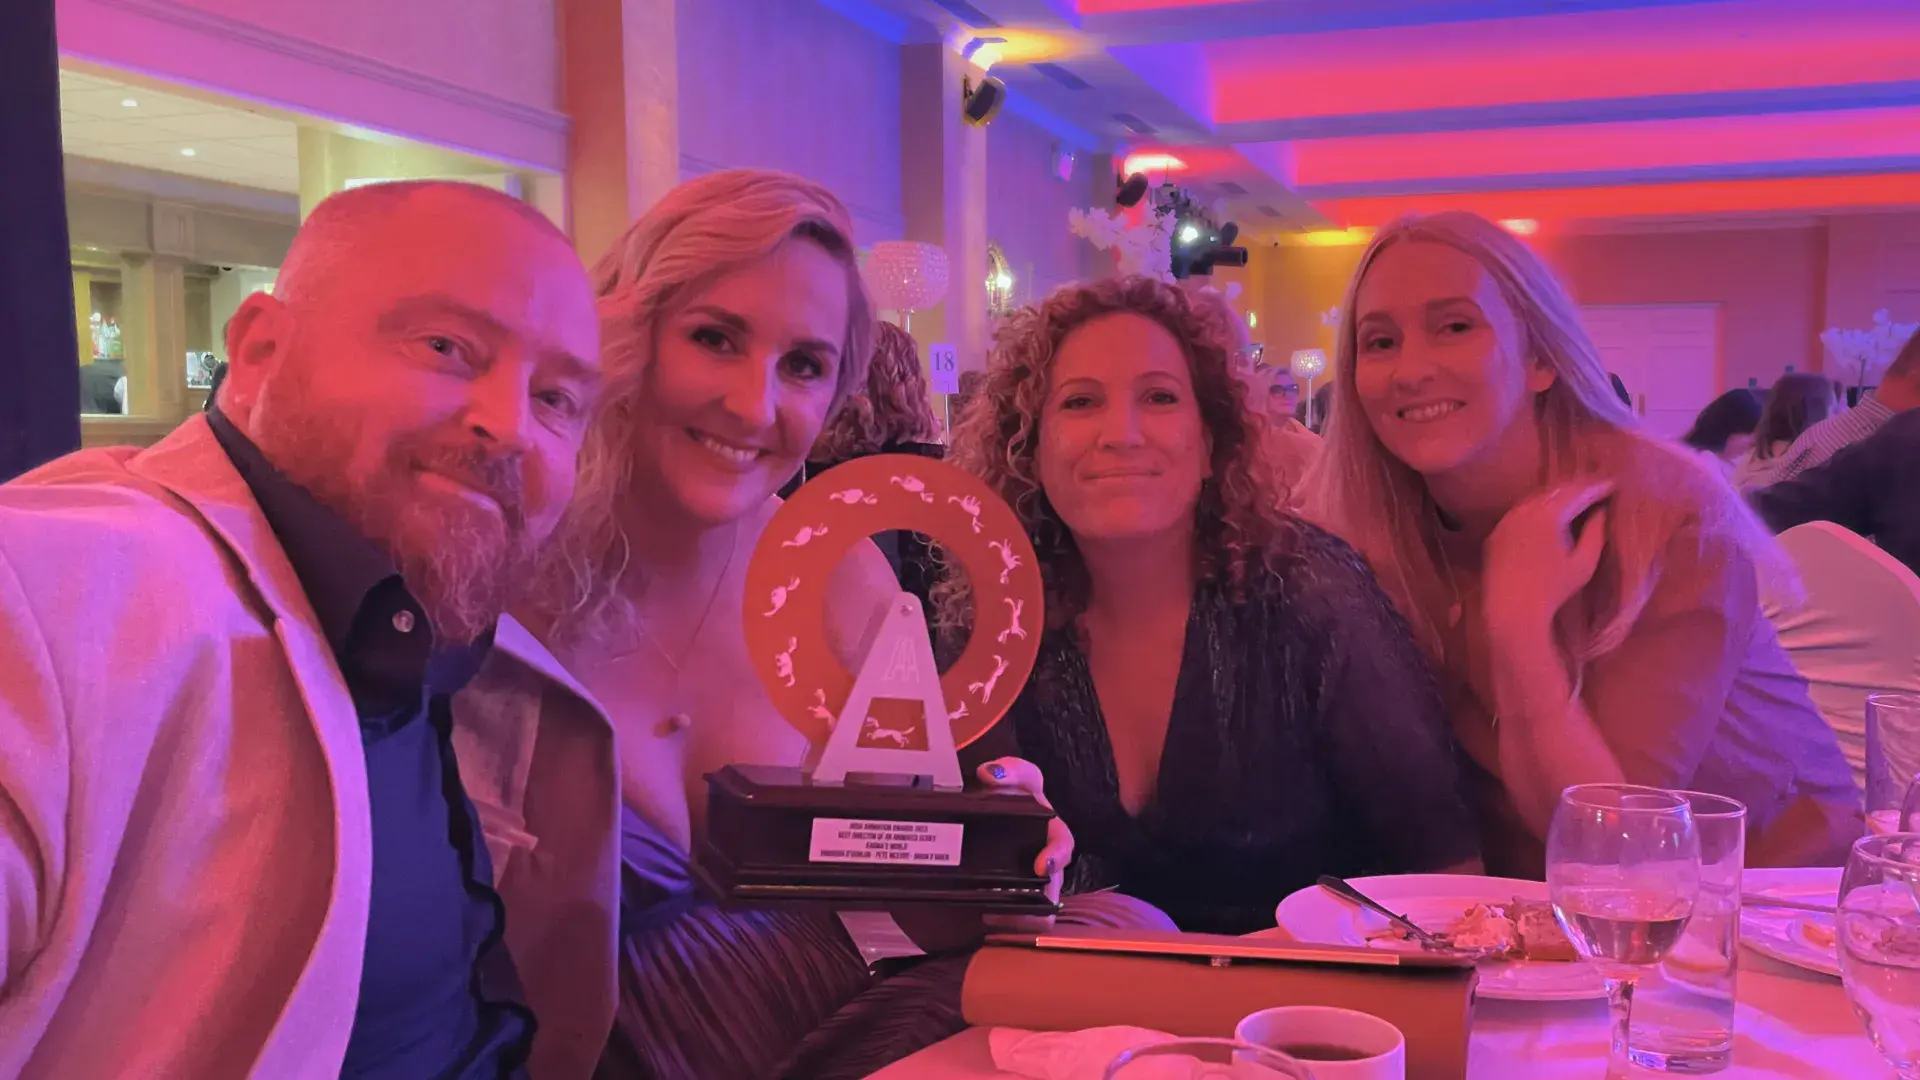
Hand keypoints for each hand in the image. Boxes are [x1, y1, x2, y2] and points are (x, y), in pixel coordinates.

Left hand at [977, 756, 1071, 932]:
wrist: (986, 818)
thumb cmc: (1009, 796)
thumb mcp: (1011, 777)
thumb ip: (1006, 770)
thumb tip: (990, 773)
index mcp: (1050, 831)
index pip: (1063, 845)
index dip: (1057, 857)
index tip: (1042, 866)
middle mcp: (1047, 860)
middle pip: (1053, 890)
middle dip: (1039, 902)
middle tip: (1013, 906)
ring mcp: (1033, 883)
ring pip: (1041, 913)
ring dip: (1023, 917)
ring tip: (996, 914)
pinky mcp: (1019, 901)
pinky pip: (1024, 922)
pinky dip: (1010, 925)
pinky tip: (988, 917)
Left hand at [1482, 480, 1611, 640]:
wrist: (1511, 608)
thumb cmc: (1554, 589)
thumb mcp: (1584, 563)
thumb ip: (1595, 533)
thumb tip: (1603, 512)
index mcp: (1549, 514)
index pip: (1578, 492)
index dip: (1597, 487)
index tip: (1613, 484)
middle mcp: (1525, 510)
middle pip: (1556, 490)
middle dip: (1578, 487)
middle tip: (1597, 486)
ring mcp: (1507, 520)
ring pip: (1536, 498)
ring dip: (1557, 495)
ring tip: (1576, 496)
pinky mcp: (1496, 532)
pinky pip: (1520, 511)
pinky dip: (1538, 508)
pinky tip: (1547, 514)